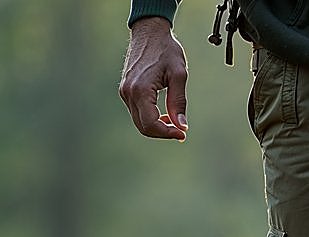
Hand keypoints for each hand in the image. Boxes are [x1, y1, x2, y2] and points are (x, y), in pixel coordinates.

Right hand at [119, 17, 188, 140]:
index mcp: (140, 90)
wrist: (149, 32)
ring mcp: (125, 92)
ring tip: (174, 119)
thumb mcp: (179, 74)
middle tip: (181, 130)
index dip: (167, 133)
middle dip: (163, 132)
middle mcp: (128, 93)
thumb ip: (178, 101)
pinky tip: (164, 114)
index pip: (151, 124)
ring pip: (140, 122)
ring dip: (157, 126)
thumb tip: (182, 126)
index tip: (183, 133)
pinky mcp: (125, 90)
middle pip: (144, 127)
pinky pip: (137, 113)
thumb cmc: (166, 49)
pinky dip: (151, 118)